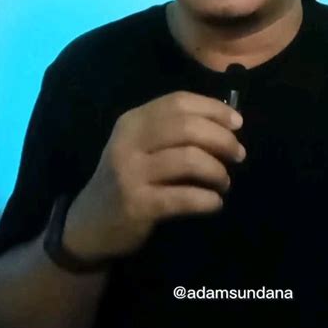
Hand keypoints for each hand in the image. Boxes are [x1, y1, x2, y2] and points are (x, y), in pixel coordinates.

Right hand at [63, 91, 244, 260]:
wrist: (89, 225)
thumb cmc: (127, 179)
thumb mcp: (139, 146)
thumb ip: (172, 131)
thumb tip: (226, 122)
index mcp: (132, 121)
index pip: (178, 102)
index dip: (213, 108)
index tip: (237, 123)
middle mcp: (128, 142)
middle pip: (187, 127)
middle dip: (222, 139)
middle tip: (238, 155)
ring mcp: (130, 173)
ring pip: (189, 160)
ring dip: (217, 171)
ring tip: (224, 182)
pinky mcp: (137, 205)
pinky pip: (184, 197)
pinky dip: (207, 199)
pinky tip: (215, 203)